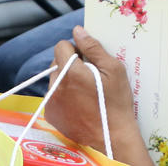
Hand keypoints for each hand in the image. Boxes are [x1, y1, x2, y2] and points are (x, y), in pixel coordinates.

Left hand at [45, 26, 151, 164]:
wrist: (111, 136)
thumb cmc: (116, 102)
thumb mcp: (113, 70)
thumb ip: (94, 48)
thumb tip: (78, 31)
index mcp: (71, 72)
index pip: (62, 47)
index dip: (76, 49)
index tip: (89, 58)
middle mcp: (56, 86)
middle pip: (57, 62)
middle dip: (71, 63)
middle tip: (91, 74)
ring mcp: (51, 102)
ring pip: (55, 78)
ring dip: (67, 79)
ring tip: (86, 90)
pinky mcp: (51, 114)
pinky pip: (54, 95)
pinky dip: (65, 94)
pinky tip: (81, 102)